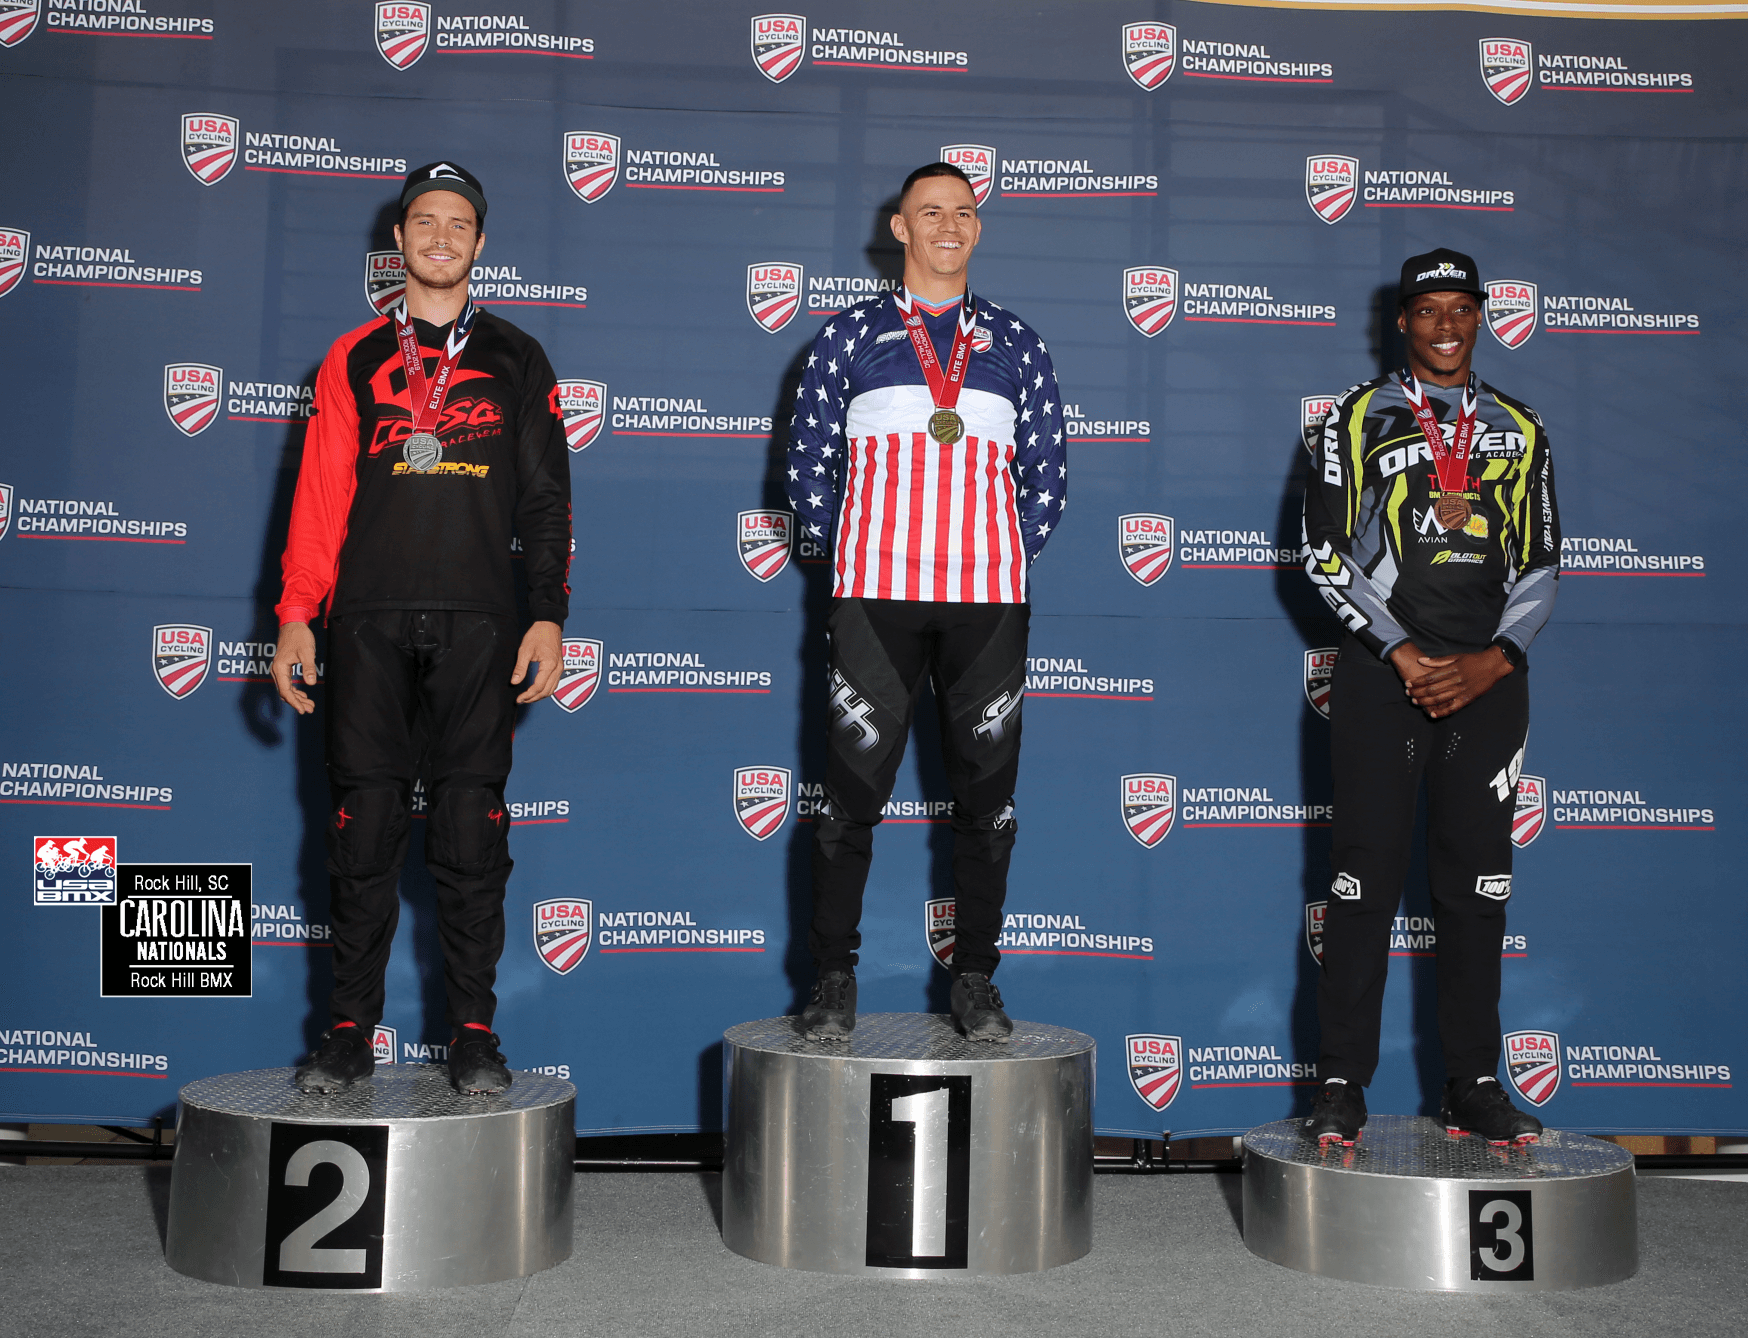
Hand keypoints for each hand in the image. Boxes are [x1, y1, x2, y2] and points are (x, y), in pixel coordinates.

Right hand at [271, 622, 318, 714]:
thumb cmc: (300, 636)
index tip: (303, 710)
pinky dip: (296, 691)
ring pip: (286, 689)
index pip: (285, 690)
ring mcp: (279, 669)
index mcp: (280, 668)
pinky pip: (287, 684)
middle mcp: (276, 670)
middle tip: (310, 709)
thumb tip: (311, 683)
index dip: (294, 702)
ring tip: (310, 705)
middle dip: (297, 702)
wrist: (293, 624)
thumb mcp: (307, 652)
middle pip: (285, 692)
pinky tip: (304, 696)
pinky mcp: (283, 668)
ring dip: (297, 698)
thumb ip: (309, 668)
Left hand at [513, 620, 563, 703]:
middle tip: (521, 700)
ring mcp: (560, 668)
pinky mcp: (560, 667)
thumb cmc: (538, 634)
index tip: (518, 699)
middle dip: (533, 698)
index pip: (538, 687)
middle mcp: (558, 669)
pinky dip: (545, 690)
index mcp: (550, 665)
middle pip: (546, 691)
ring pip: (552, 690)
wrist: (549, 624)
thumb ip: (520, 667)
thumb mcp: (525, 650)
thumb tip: (515, 682)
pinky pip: (554, 684)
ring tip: (527, 698)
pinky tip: (537, 690)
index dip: (528, 695)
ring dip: (540, 696)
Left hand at [1390, 641, 1511, 718]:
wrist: (1493, 665)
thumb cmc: (1473, 660)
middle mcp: (1456, 681)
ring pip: (1439, 699)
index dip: (1417, 681)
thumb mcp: (1456, 656)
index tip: (1407, 683)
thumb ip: (1438, 661)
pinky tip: (1432, 713)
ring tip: (1414, 701)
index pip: (1429, 677)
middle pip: (1432, 689)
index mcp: (1452, 669)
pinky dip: (1442, 712)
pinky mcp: (1468, 699)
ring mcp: (1462, 691)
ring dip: (1425, 701)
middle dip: (1417, 692)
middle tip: (1407, 693)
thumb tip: (1421, 660)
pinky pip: (1453, 707)